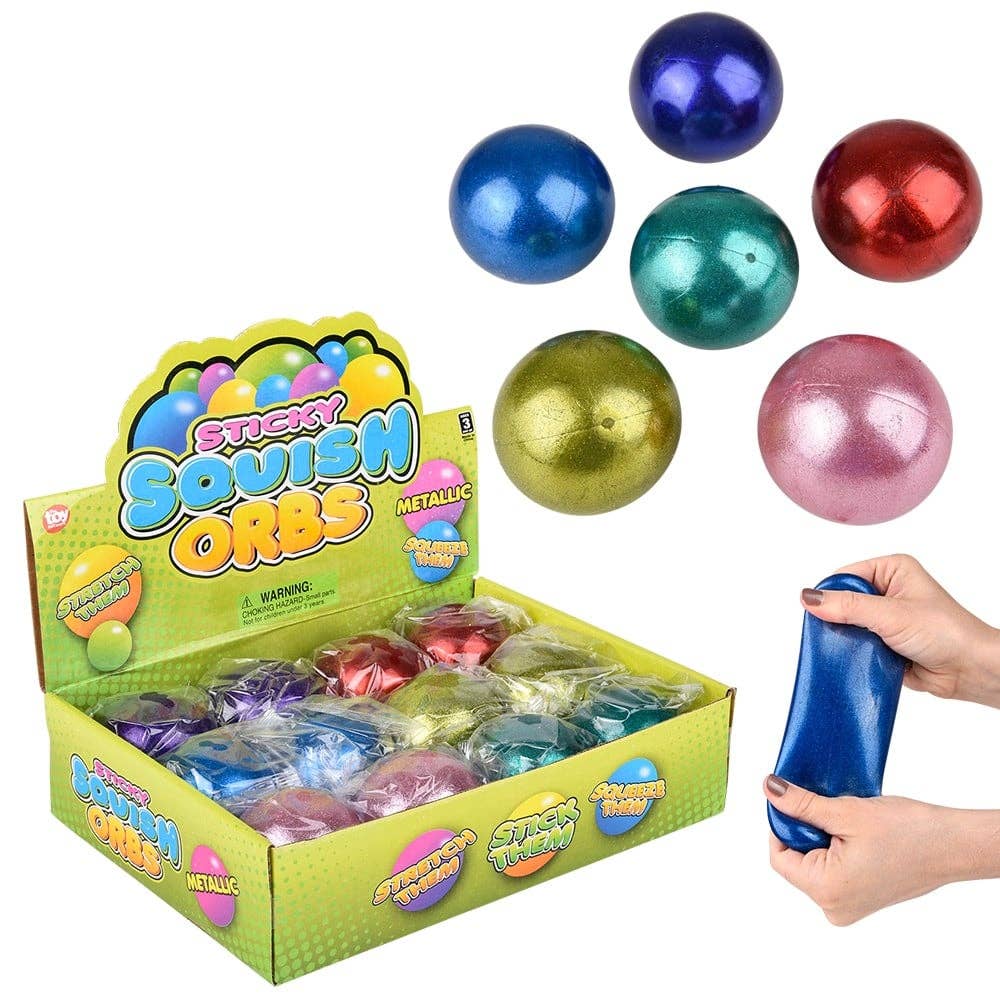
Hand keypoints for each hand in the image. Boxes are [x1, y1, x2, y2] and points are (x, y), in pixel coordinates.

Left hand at [765, 776, 999, 923]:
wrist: (953, 845)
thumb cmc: (909, 832)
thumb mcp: (845, 811)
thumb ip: (801, 803)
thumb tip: (770, 789)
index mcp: (827, 891)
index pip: (779, 857)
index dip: (781, 825)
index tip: (794, 802)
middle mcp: (835, 908)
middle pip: (796, 861)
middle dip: (804, 831)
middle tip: (827, 809)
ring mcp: (849, 906)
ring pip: (814, 863)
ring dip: (821, 837)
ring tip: (846, 822)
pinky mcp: (862, 898)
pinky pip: (833, 870)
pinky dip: (836, 848)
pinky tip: (854, 833)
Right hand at [801, 554, 999, 707]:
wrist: (970, 671)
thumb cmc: (948, 633)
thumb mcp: (891, 614)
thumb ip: (848, 606)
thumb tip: (809, 598)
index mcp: (892, 570)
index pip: (845, 575)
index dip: (830, 593)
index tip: (820, 611)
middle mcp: (889, 590)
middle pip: (843, 601)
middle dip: (838, 619)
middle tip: (838, 633)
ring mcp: (886, 618)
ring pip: (847, 625)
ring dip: (847, 639)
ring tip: (851, 647)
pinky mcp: (884, 642)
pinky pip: (856, 645)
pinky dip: (854, 653)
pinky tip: (855, 659)